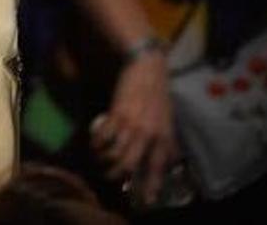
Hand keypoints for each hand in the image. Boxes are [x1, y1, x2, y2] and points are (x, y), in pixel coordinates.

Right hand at [89, 50, 179, 206]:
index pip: (157, 167)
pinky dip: (97, 143)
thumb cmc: (158, 92)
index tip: (145, 200)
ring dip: (105, 161)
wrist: (146, 67)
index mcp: (163, 136)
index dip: (151, 186)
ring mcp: (131, 125)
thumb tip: (171, 159)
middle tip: (111, 176)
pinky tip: (95, 143)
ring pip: (115, 154)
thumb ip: (167, 139)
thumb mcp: (168, 118)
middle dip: (117, 175)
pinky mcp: (116, 114)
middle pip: (130, 166)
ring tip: (100, 159)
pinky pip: (104, 137)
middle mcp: (148, 135)